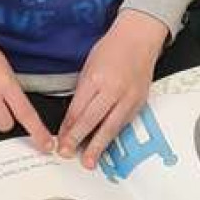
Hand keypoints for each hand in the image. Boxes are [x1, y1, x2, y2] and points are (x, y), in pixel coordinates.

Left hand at [58, 10, 168, 170]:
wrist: (139, 38)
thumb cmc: (113, 48)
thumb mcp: (89, 67)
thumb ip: (82, 92)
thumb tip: (72, 117)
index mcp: (96, 79)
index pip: (77, 109)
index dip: (67, 127)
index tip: (60, 139)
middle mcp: (113, 90)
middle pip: (92, 121)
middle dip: (78, 139)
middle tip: (67, 153)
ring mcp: (128, 98)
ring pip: (110, 127)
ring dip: (98, 146)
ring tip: (89, 160)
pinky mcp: (139, 103)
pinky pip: (123, 123)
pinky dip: (113, 136)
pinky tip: (106, 145)